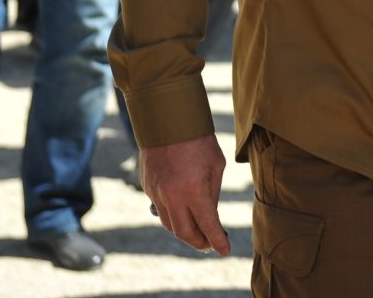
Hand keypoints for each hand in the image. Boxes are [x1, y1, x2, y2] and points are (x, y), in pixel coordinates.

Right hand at [141, 135, 231, 254]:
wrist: (167, 121)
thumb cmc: (198, 141)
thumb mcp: (216, 165)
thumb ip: (212, 194)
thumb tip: (210, 216)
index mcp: (194, 191)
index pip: (208, 226)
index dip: (218, 242)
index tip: (224, 250)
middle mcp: (173, 197)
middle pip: (185, 234)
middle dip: (199, 243)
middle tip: (210, 244)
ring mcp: (157, 194)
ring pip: (170, 225)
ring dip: (185, 232)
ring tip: (197, 231)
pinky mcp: (148, 188)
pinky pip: (160, 210)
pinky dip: (173, 216)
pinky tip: (182, 211)